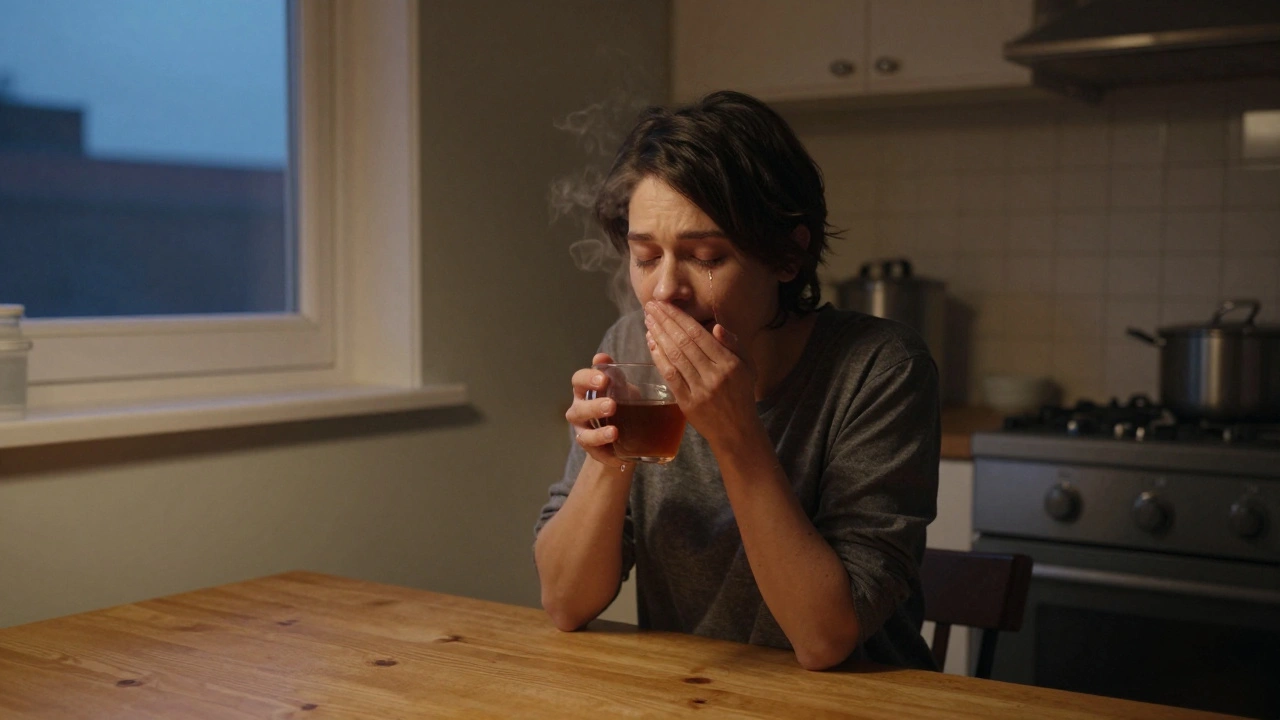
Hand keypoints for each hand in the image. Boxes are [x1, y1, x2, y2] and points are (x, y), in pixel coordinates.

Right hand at [564, 352, 626, 468]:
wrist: (626, 433)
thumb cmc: (621, 402)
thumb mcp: (621, 387)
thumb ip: (615, 375)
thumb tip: (603, 356)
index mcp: (584, 391)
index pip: (578, 380)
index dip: (588, 379)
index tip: (603, 379)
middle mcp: (579, 410)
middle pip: (578, 409)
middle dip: (594, 407)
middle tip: (611, 406)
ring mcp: (583, 432)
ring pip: (584, 435)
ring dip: (598, 434)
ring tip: (614, 433)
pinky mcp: (593, 451)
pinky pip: (597, 455)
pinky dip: (608, 456)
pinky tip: (619, 458)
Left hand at [644, 301, 757, 446]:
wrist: (737, 431)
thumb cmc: (741, 394)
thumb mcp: (748, 366)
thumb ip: (734, 344)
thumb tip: (715, 325)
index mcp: (729, 363)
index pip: (699, 334)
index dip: (679, 317)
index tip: (665, 305)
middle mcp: (714, 375)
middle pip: (684, 342)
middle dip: (665, 321)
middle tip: (650, 306)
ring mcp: (700, 390)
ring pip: (675, 357)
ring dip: (658, 336)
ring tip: (648, 321)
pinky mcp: (688, 403)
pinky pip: (670, 376)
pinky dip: (658, 358)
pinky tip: (650, 343)